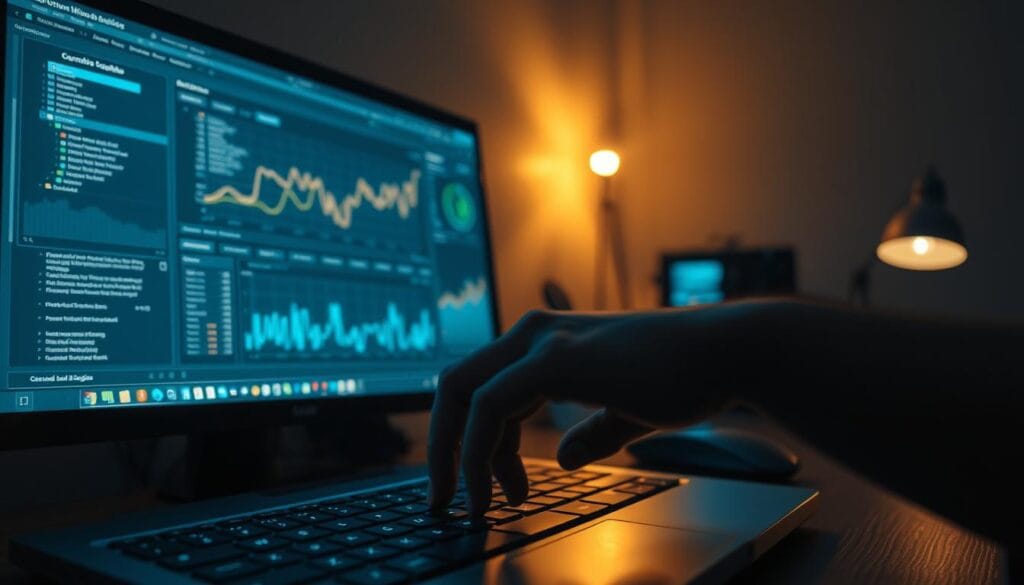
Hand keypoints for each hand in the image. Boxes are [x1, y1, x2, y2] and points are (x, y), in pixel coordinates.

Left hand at [427, 304, 767, 515]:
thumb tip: (567, 459)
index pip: (481, 388)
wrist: (726, 354)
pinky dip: (478, 453)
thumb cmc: (685, 376)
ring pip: (463, 396)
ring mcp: (541, 341)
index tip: (482, 486)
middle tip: (446, 499)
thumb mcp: (625, 409)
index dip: (471, 439)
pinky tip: (494, 493)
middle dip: (442, 447)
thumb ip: (593, 430)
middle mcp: (535, 334)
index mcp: (547, 342)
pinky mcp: (553, 360)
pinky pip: (488, 407)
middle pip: (455, 386)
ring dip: (458, 459)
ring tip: (478, 506)